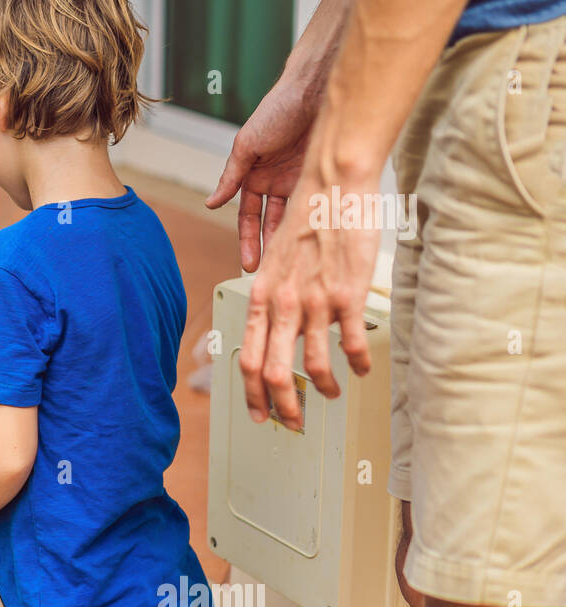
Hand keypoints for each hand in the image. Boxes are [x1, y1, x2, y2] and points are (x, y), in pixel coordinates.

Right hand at [206, 77, 318, 270]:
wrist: (315, 90)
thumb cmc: (277, 109)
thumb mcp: (246, 145)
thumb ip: (231, 176)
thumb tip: (211, 202)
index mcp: (253, 175)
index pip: (248, 216)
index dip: (247, 240)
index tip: (248, 262)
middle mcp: (276, 181)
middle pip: (270, 223)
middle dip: (268, 248)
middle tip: (270, 274)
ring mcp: (300, 179)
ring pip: (294, 218)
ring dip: (290, 240)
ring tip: (291, 262)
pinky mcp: (322, 174)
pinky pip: (316, 205)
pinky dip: (313, 221)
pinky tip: (313, 240)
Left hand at [242, 175, 378, 426]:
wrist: (331, 184)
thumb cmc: (307, 219)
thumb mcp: (276, 261)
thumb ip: (274, 295)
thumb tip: (276, 324)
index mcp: (261, 296)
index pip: (246, 359)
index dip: (250, 394)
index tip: (258, 412)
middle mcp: (282, 303)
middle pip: (272, 373)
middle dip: (282, 408)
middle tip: (293, 422)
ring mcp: (314, 302)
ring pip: (312, 367)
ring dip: (323, 389)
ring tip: (332, 394)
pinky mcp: (347, 296)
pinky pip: (351, 345)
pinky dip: (357, 364)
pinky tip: (361, 369)